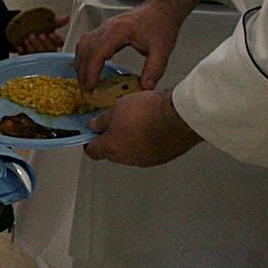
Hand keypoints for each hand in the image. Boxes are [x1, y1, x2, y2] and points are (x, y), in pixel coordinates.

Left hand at [10, 11, 66, 54]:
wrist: (18, 30)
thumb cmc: (33, 28)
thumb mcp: (44, 23)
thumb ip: (55, 22)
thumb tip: (66, 17)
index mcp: (52, 42)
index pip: (59, 44)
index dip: (56, 40)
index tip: (51, 34)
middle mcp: (46, 51)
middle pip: (49, 51)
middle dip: (44, 43)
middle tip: (39, 35)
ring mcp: (36, 55)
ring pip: (37, 55)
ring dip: (33, 47)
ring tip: (28, 38)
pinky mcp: (25, 58)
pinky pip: (24, 56)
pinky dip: (22, 50)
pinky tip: (19, 45)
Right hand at [76, 0, 194, 91]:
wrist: (161, 8)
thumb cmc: (161, 24)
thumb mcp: (162, 50)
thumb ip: (154, 70)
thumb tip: (145, 88)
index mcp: (118, 31)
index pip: (97, 53)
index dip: (91, 72)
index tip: (91, 87)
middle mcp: (107, 27)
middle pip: (85, 50)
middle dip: (83, 72)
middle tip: (86, 90)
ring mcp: (104, 27)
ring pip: (83, 45)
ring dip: (81, 64)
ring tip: (85, 82)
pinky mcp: (105, 29)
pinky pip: (87, 42)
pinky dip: (84, 57)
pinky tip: (88, 67)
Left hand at [84, 89, 201, 166]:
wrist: (178, 118)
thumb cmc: (147, 113)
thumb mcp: (117, 108)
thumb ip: (102, 120)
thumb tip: (95, 125)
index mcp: (111, 147)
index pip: (92, 151)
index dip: (90, 141)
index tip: (92, 133)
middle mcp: (126, 158)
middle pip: (112, 152)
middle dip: (112, 139)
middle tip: (116, 123)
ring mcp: (145, 160)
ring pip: (131, 152)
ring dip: (131, 140)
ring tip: (138, 121)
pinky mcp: (161, 158)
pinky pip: (148, 151)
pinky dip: (147, 142)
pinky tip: (152, 126)